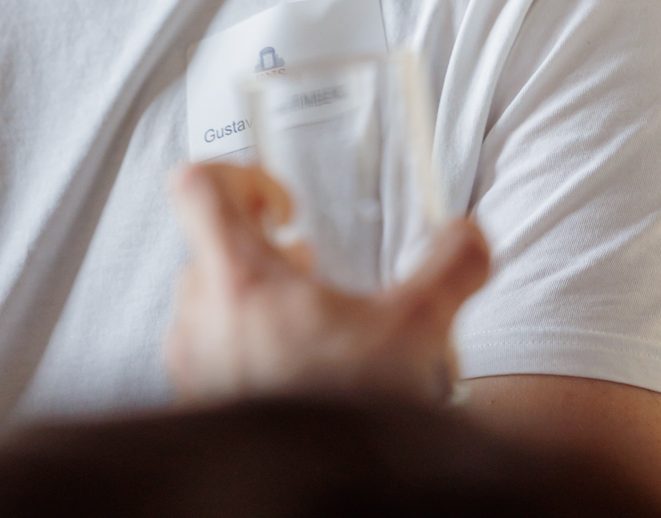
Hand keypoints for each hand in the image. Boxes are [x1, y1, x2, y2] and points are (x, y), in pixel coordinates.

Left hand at [164, 162, 489, 404]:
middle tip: (307, 271)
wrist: (319, 494)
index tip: (285, 206)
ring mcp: (191, 366)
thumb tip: (469, 237)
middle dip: (262, 251)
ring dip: (253, 302)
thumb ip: (450, 269)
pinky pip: (208, 356)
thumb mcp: (414, 331)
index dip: (241, 175)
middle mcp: (200, 318)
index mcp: (238, 281)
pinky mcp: (196, 408)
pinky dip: (244, 351)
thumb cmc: (344, 412)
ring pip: (206, 303)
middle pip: (207, 245)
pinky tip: (297, 375)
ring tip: (307, 327)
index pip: (197, 186)